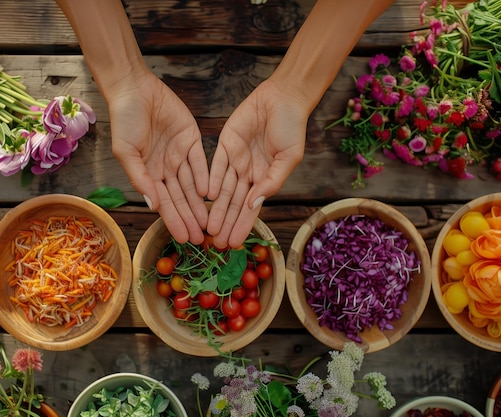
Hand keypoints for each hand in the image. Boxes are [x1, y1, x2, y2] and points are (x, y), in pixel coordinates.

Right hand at [108, 71, 208, 244]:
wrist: (135, 90)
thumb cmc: (124, 121)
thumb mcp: (126, 152)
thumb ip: (140, 178)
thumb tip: (152, 205)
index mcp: (149, 173)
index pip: (164, 203)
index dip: (174, 221)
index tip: (183, 239)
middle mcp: (166, 168)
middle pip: (181, 198)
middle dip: (190, 218)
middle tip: (202, 239)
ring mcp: (180, 155)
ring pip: (192, 185)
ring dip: (200, 204)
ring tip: (208, 223)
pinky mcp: (192, 140)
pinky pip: (200, 162)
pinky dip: (204, 177)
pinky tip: (208, 193)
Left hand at [207, 79, 306, 247]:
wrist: (283, 98)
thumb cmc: (292, 128)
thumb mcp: (289, 158)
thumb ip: (272, 181)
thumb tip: (254, 203)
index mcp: (264, 178)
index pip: (250, 208)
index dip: (242, 225)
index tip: (235, 243)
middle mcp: (248, 173)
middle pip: (234, 203)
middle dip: (226, 223)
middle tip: (216, 243)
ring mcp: (235, 159)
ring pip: (223, 189)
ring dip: (216, 209)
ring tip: (209, 228)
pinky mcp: (225, 144)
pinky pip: (216, 166)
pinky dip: (213, 181)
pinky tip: (208, 197)